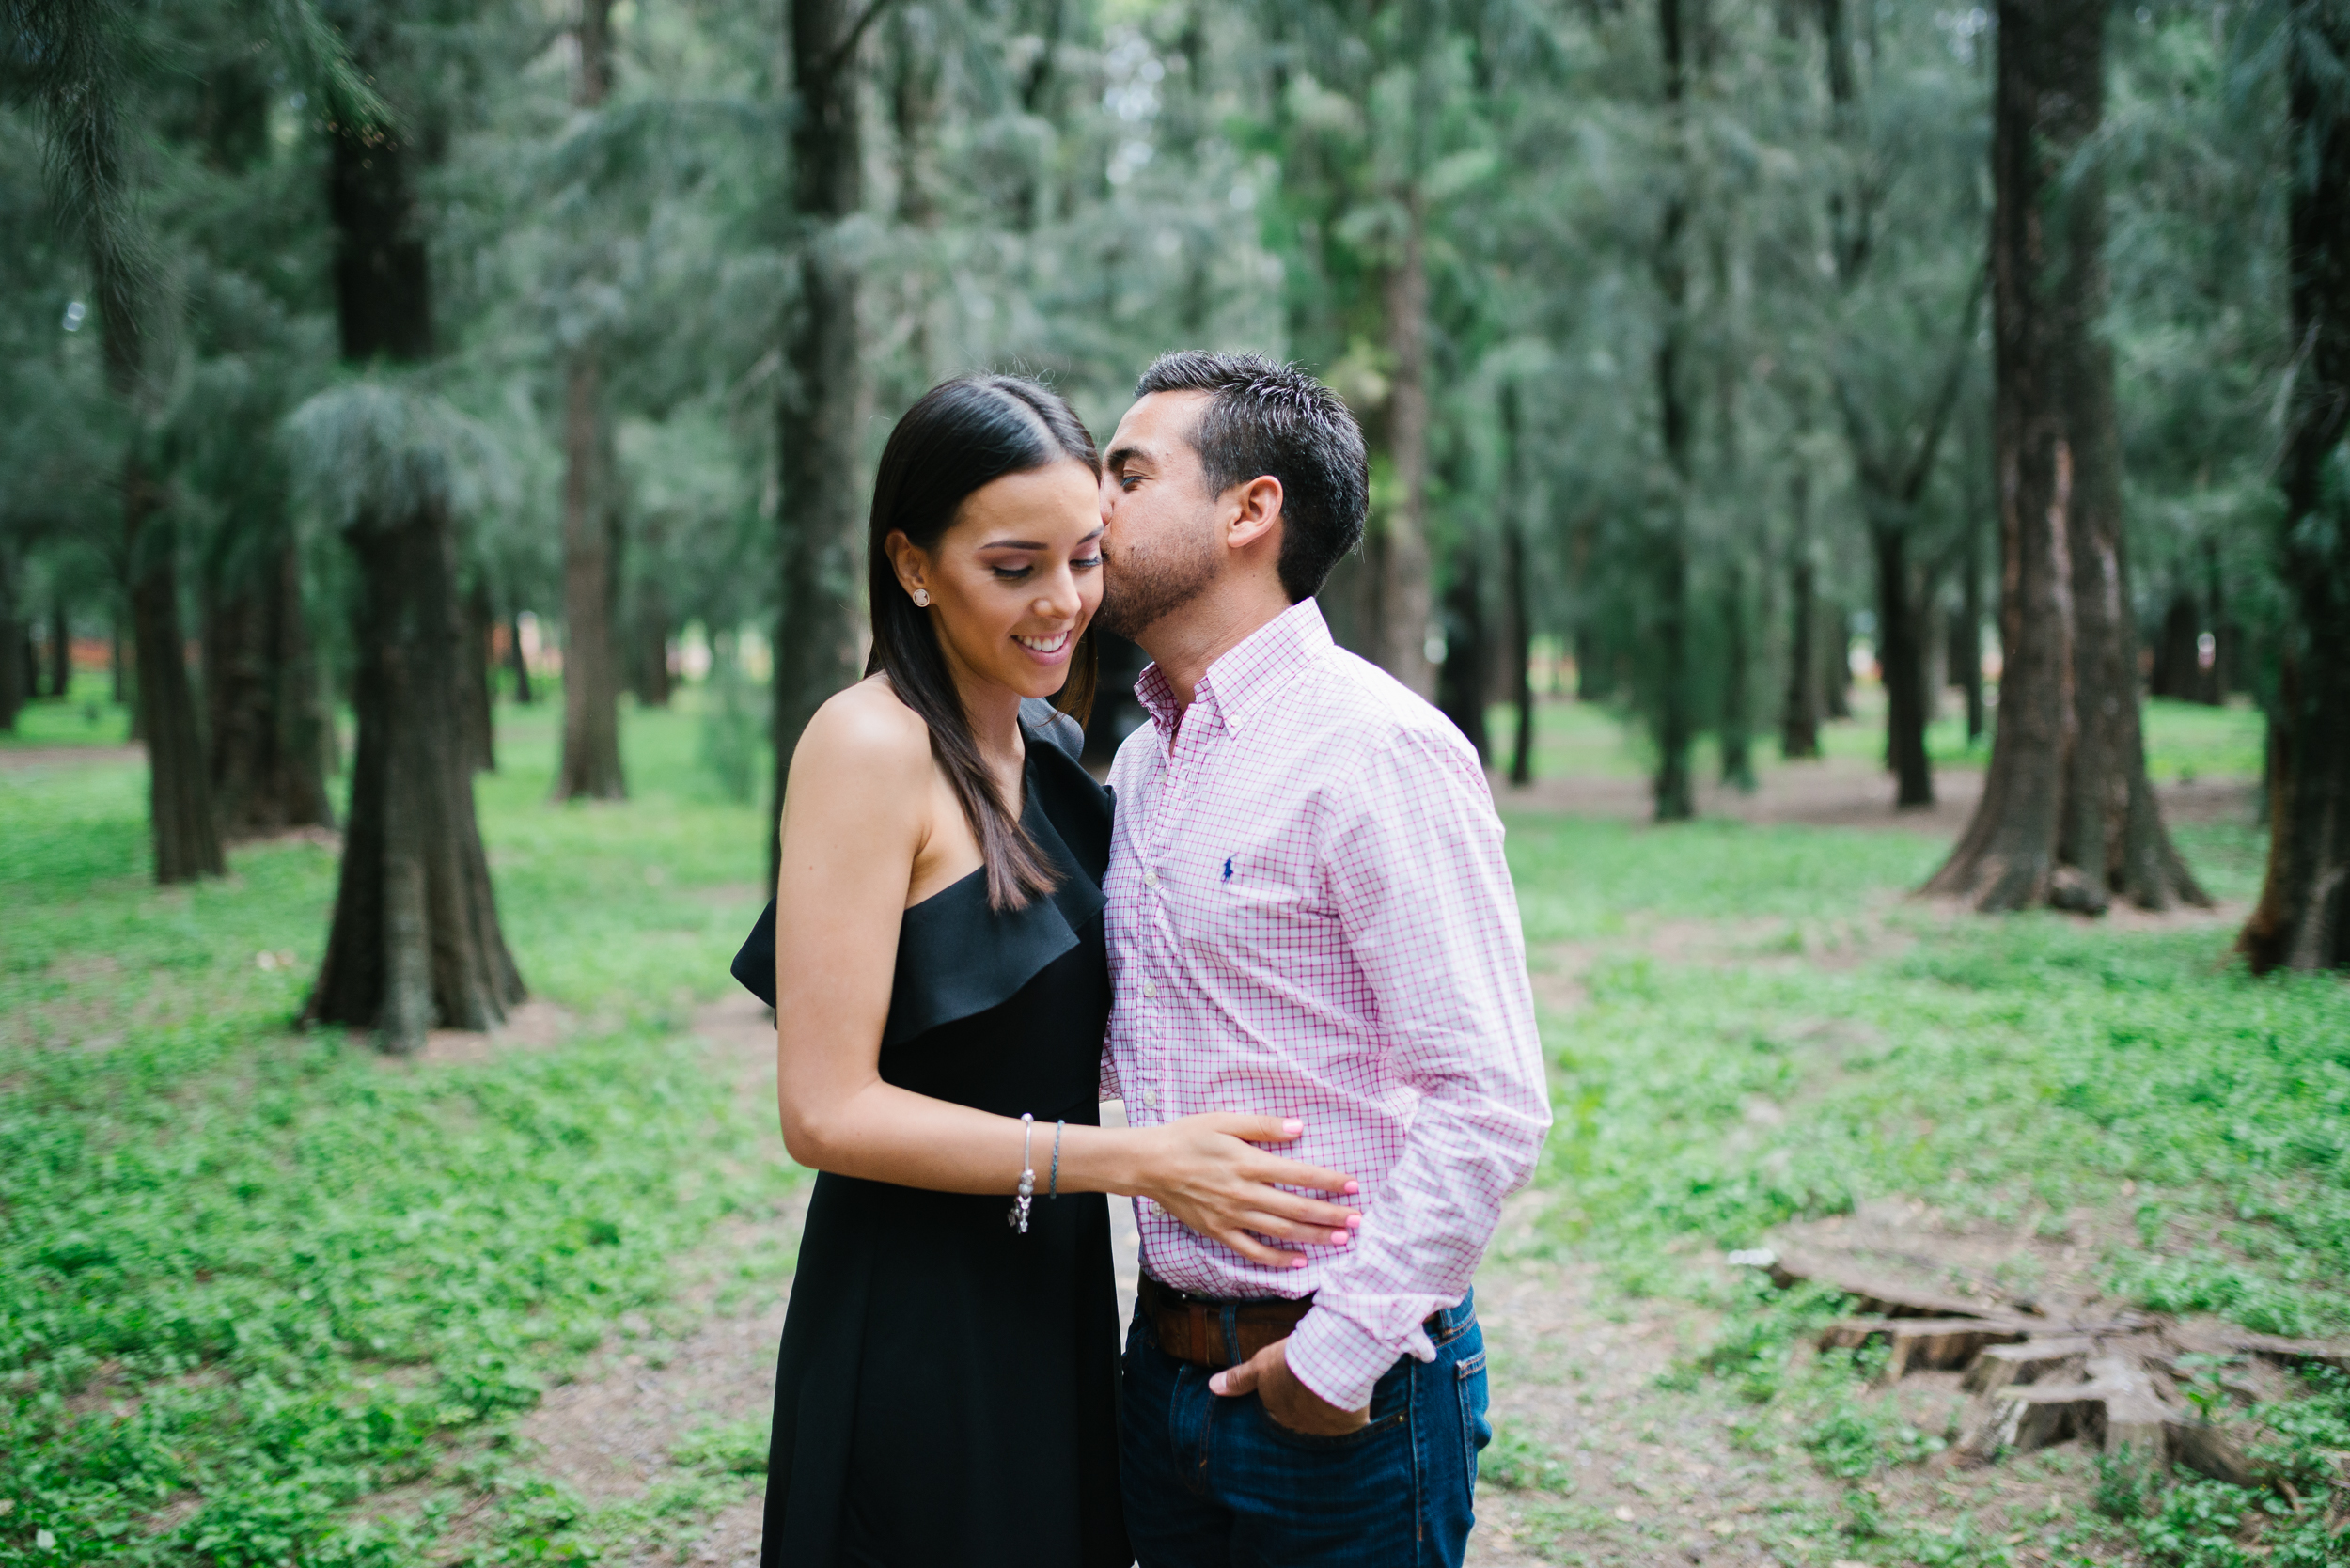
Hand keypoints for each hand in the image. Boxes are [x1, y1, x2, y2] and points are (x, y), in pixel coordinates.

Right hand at [1130, 1114, 1359, 1268]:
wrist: (1150, 1164)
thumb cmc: (1188, 1136)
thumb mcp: (1225, 1120)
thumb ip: (1263, 1126)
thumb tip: (1299, 1127)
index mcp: (1248, 1163)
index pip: (1299, 1174)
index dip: (1329, 1181)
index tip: (1353, 1186)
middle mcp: (1243, 1193)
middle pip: (1296, 1208)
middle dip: (1330, 1215)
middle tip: (1358, 1220)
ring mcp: (1231, 1216)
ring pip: (1280, 1231)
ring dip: (1313, 1236)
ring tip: (1340, 1240)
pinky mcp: (1218, 1232)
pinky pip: (1252, 1251)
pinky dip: (1278, 1259)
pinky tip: (1300, 1261)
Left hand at [1209, 1336, 1368, 1435]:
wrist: (1331, 1359)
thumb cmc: (1292, 1362)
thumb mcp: (1261, 1365)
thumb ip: (1239, 1379)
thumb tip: (1213, 1387)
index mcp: (1279, 1417)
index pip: (1277, 1418)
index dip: (1283, 1406)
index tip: (1290, 1397)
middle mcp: (1301, 1431)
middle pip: (1301, 1426)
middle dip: (1304, 1417)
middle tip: (1310, 1402)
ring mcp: (1327, 1432)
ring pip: (1325, 1428)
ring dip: (1327, 1418)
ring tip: (1331, 1403)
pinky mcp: (1350, 1428)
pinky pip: (1350, 1430)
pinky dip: (1351, 1422)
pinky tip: (1353, 1412)